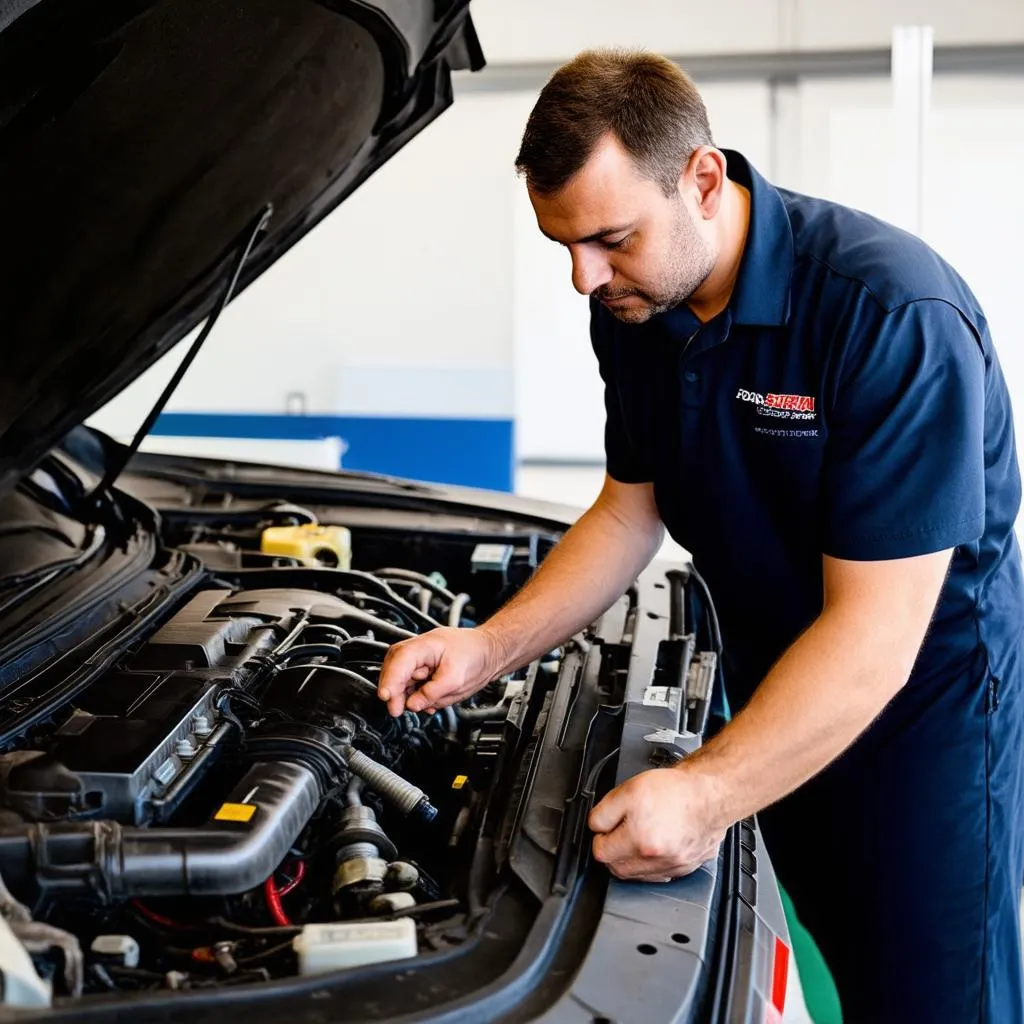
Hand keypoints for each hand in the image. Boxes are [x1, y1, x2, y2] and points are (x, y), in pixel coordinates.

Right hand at [377, 626, 500, 716]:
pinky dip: (417, 696)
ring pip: (402, 679)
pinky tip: (430, 701)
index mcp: (426, 644)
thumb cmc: (477, 656)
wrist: (490, 652)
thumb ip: (432, 693)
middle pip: (394, 669)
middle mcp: (419, 649)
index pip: (400, 660)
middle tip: (397, 710)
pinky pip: (413, 684)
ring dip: (408, 695)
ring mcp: (420, 659)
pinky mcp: (424, 669)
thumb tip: (413, 704)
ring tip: (427, 703)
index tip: (386, 696)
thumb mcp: (456, 679)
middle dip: (394, 691)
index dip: (390, 679)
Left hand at [588, 766, 727, 881]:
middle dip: (614, 851)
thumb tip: (595, 827)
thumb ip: (603, 812)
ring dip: (631, 859)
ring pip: (638, 874)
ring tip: (637, 836)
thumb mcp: (628, 789)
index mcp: (640, 841)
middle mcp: (656, 859)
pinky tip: (655, 844)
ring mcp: (673, 866)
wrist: (711, 793)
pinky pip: (659, 874)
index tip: (605, 828)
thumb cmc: (675, 790)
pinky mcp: (686, 867)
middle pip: (618, 869)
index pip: (601, 852)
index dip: (600, 836)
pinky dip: (652, 863)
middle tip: (620, 831)